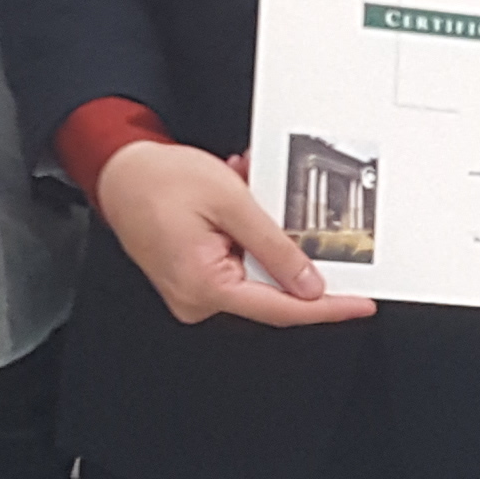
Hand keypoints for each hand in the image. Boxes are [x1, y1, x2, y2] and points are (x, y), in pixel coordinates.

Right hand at [95, 140, 378, 328]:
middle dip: (287, 249)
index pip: (281, 308)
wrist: (119, 170)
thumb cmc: (158, 180)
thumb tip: (309, 285)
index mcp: (204, 286)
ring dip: (263, 235)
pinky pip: (236, 263)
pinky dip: (246, 235)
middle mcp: (196, 298)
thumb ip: (275, 248)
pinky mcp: (193, 277)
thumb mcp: (232, 203)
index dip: (327, 307)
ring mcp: (193, 290)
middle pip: (270, 290)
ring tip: (248, 192)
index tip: (360, 304)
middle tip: (292, 212)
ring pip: (254, 272)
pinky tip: (238, 203)